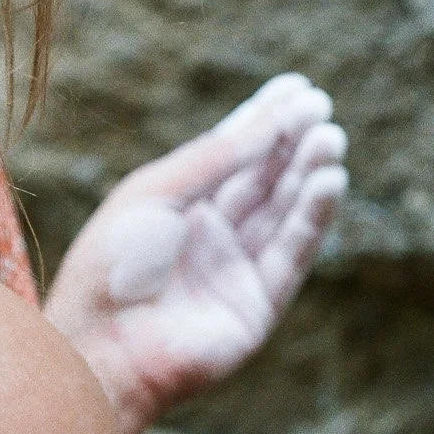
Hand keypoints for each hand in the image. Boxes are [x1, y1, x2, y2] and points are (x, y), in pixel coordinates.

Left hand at [43, 75, 347, 433]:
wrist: (101, 346)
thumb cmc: (112, 264)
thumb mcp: (156, 194)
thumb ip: (214, 158)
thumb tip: (271, 120)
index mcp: (174, 206)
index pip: (230, 155)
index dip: (264, 121)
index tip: (299, 88)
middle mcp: (208, 236)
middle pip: (262, 180)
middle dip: (294, 144)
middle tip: (323, 109)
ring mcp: (234, 271)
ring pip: (283, 213)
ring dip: (310, 176)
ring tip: (332, 139)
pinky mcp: (257, 306)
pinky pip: (291, 254)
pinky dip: (312, 218)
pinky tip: (328, 183)